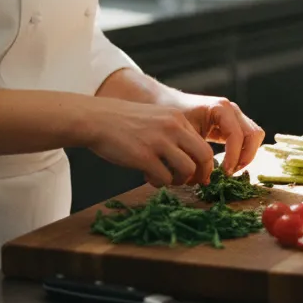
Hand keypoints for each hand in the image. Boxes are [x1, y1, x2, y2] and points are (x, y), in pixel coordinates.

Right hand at [84, 98, 214, 186]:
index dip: (205, 165)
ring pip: (187, 170)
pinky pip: (164, 178)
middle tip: (190, 183)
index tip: (198, 175)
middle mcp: (172, 127)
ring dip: (179, 180)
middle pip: (204, 157)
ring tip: (166, 178)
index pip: (204, 145)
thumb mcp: (156, 119)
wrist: (97, 119)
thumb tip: (192, 159)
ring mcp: (159, 141)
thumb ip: (174, 134)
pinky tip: (148, 176)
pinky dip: (159, 182)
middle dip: (200, 174)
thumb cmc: (125, 122)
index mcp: (177, 118)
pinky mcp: (144, 156)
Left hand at [170, 93, 264, 175]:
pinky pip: (248, 137)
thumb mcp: (183, 134)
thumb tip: (207, 178)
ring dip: (247, 154)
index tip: (223, 172)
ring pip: (255, 136)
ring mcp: (235, 114)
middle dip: (245, 157)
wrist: (168, 103)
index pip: (237, 135)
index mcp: (220, 108)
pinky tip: (230, 163)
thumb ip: (196, 153)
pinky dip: (244, 151)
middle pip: (253, 134)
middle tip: (229, 173)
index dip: (233, 156)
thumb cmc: (173, 117)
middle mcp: (232, 109)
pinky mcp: (233, 122)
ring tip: (231, 169)